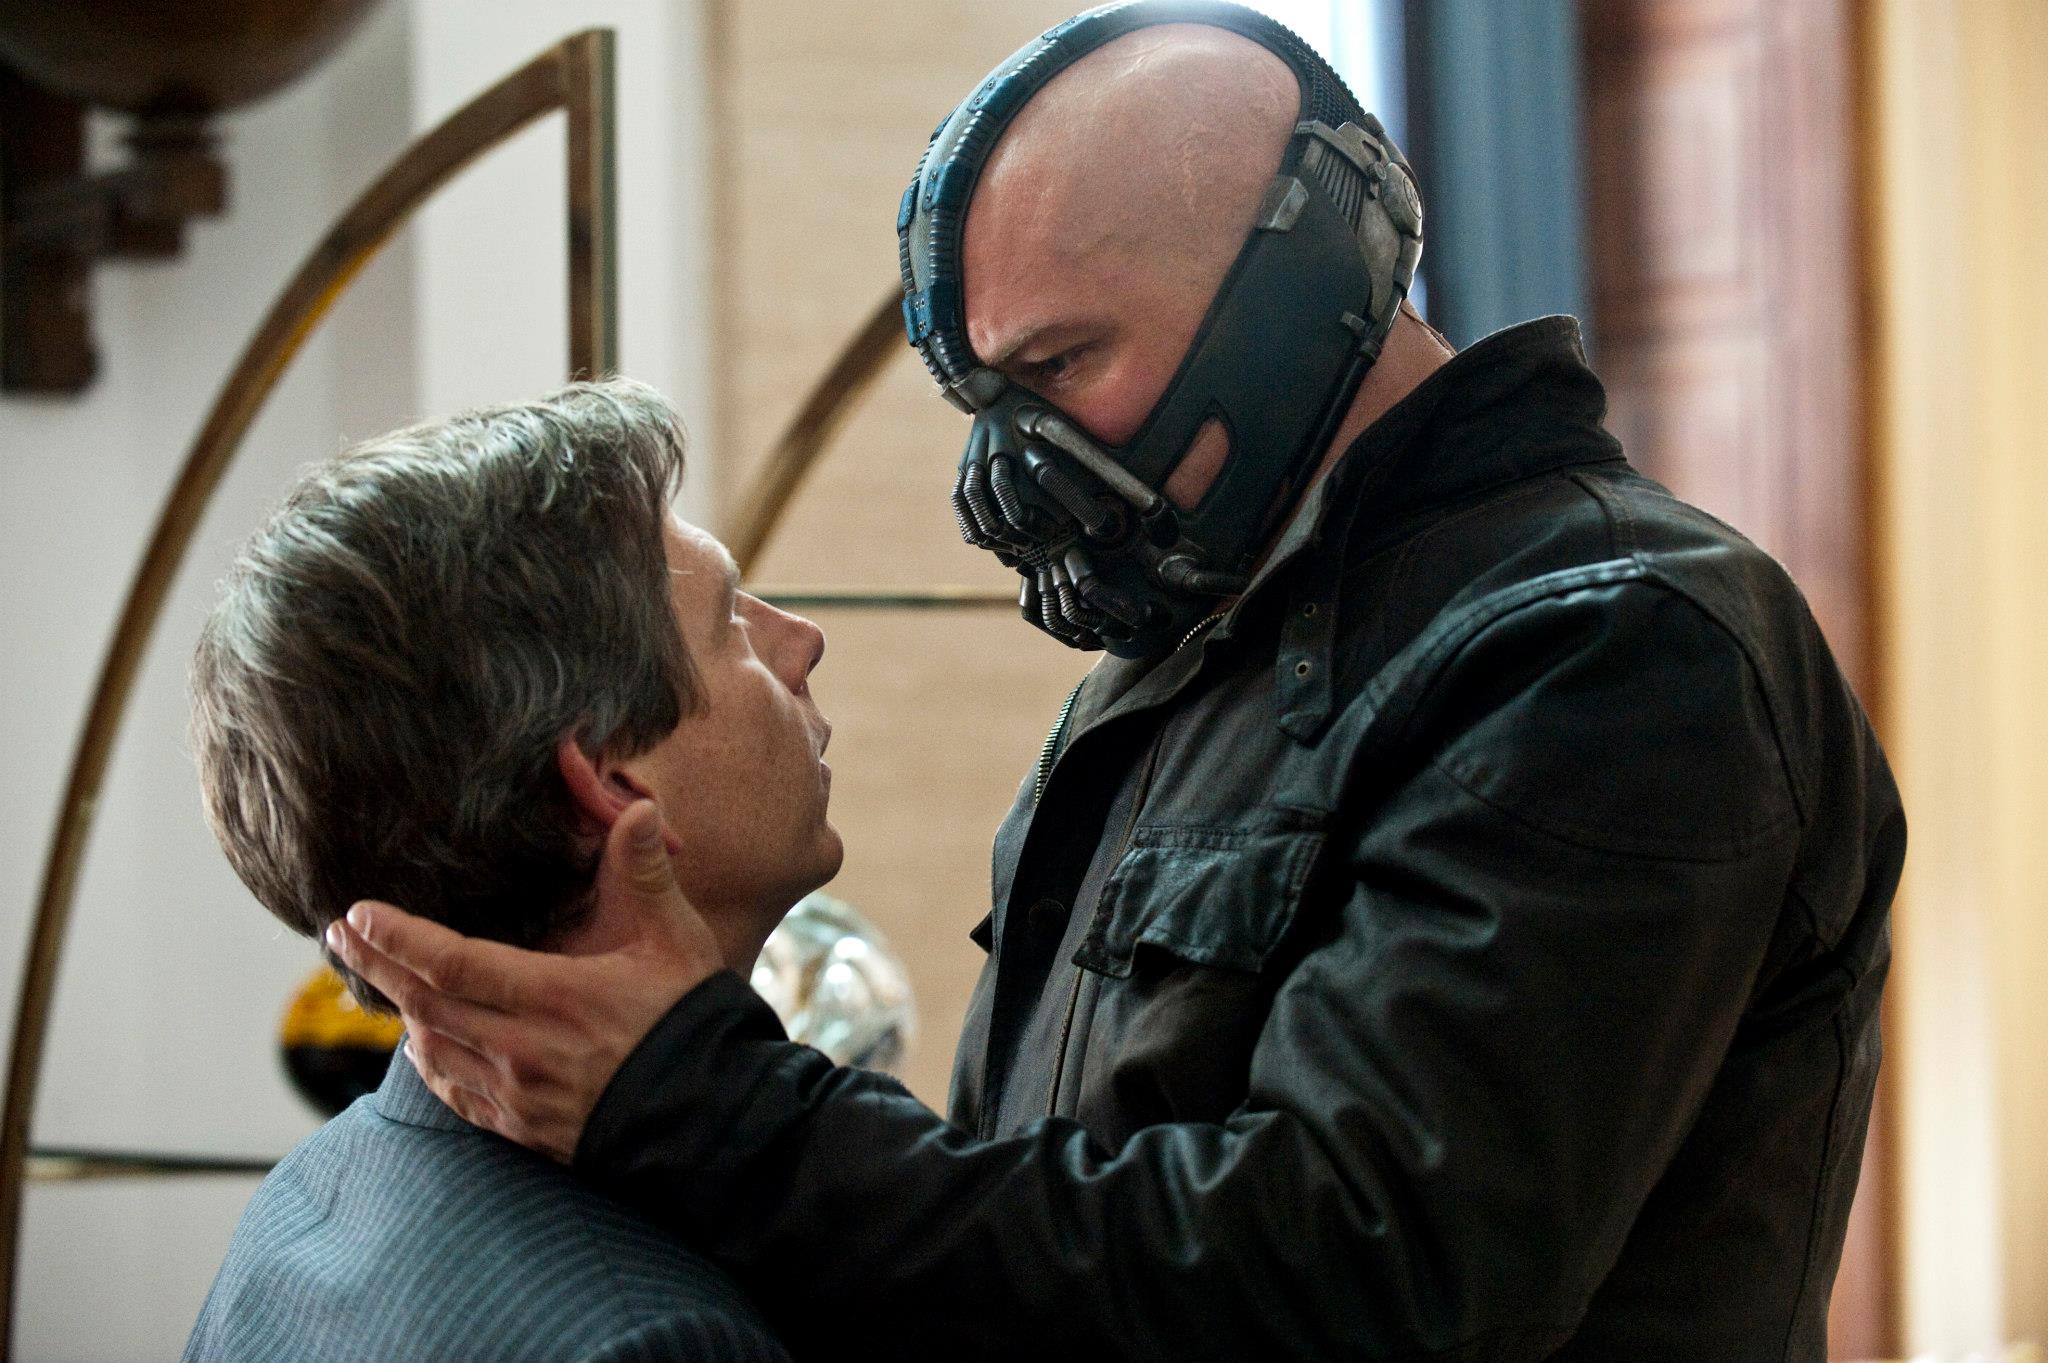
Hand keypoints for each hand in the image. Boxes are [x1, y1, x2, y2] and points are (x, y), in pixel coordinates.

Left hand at [326, 800, 721, 1161]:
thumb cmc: (692, 1021)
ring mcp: (519, 1095)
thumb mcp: (677, 940)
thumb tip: (637, 809)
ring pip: (432, 1050)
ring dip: (401, 1012)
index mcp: (555, 997)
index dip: (398, 938)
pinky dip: (429, 1062)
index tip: (357, 913)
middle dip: (378, 967)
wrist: (712, 1118)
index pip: (454, 962)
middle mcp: (523, 1050)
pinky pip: (456, 1094)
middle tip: (341, 935)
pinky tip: (422, 1042)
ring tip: (380, 978)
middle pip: (425, 1005)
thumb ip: (645, 874)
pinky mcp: (524, 1128)